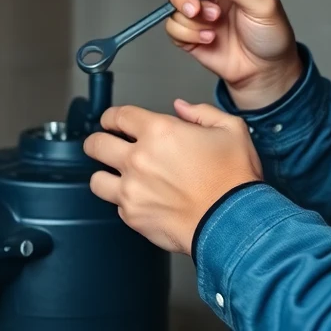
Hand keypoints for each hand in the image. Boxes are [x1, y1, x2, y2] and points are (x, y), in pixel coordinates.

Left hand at [83, 101, 263, 254]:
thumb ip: (201, 113)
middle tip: (104, 145)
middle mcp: (139, 159)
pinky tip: (140, 199)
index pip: (117, 116)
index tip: (112, 122)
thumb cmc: (234, 179)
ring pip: (96, 179)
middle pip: (96, 144)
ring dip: (104, 175)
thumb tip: (181, 108)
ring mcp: (132, 190)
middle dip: (98, 142)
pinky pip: (116, 205)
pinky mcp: (134, 216)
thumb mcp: (231, 130)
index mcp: (159, 132)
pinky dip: (124, 202)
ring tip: (115, 176)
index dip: (111, 118)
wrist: (234, 222)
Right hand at [165, 0, 303, 108]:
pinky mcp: (190, 34)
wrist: (265, 70)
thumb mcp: (262, 5)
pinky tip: (209, 40)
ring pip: (173, 6)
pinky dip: (187, 35)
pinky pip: (173, 28)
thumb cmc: (270, 34)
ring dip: (192, 20)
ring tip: (214, 30)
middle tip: (195, 10)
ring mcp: (199, 14)